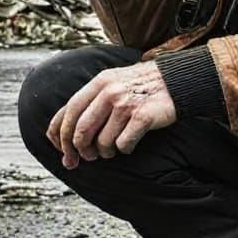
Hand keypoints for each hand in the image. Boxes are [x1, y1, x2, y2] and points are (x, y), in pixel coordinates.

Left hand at [46, 61, 175, 168]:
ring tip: (112, 149)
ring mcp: (126, 104)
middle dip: (79, 150)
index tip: (63, 151)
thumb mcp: (112, 82)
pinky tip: (130, 143)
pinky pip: (123, 144)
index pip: (68, 112)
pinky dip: (124, 149)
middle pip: (81, 130)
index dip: (60, 135)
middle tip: (86, 158)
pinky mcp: (142, 116)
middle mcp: (109, 91)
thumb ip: (91, 101)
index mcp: (99, 82)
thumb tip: (65, 134)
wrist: (176, 80)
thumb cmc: (142, 86)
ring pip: (102, 142)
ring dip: (105, 152)